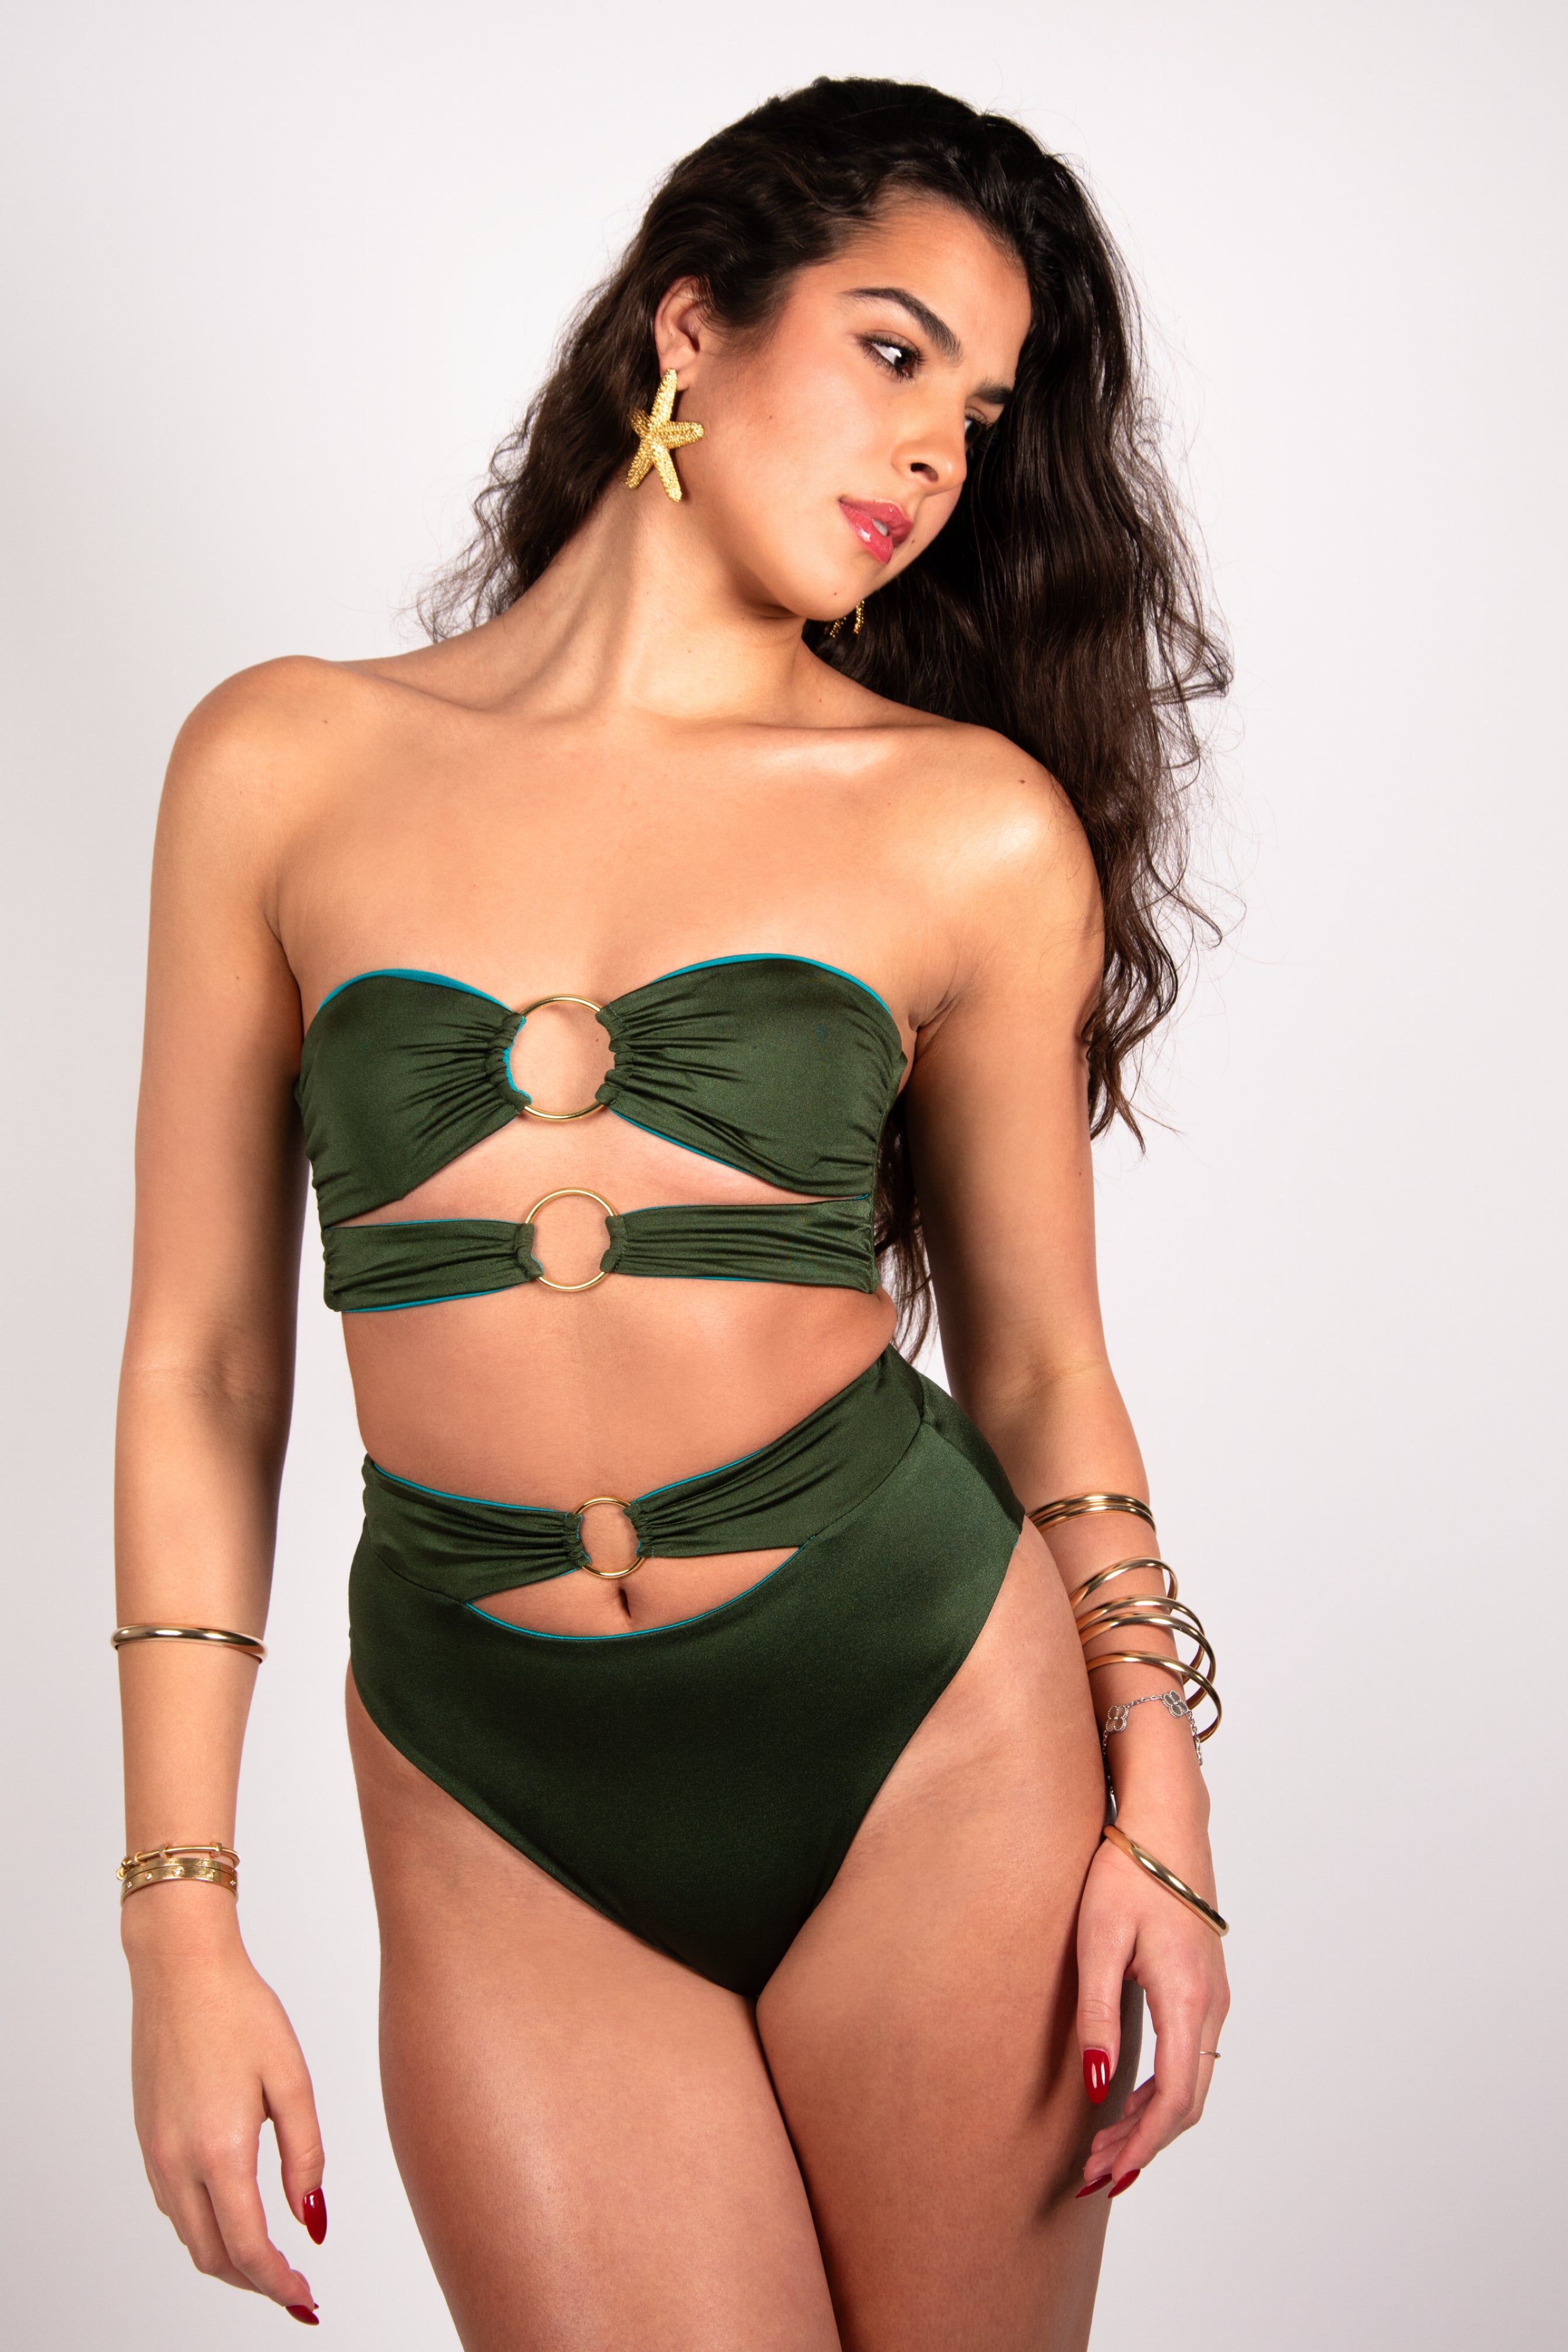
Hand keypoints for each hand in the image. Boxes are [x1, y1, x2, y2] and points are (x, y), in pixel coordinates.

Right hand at [125, 1889, 324, 2318]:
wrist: (181, 1968)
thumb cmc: (241, 2011)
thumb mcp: (291, 2079)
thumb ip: (305, 2156)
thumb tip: (311, 2221)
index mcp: (219, 2149)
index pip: (248, 2248)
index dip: (279, 2285)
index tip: (306, 2300)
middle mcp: (177, 2161)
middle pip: (213, 2255)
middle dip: (254, 2282)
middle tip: (294, 2288)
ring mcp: (155, 2153)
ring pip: (189, 2236)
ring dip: (228, 2257)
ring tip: (270, 2258)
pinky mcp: (147, 2139)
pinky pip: (174, 2206)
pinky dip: (204, 2225)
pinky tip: (234, 2212)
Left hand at [1073, 1822, 1228, 2194]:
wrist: (1164, 1821)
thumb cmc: (1127, 1872)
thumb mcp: (1098, 1942)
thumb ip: (1097, 2017)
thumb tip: (1098, 2087)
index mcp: (1188, 1998)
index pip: (1172, 2099)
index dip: (1141, 2145)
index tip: (1105, 2175)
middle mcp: (1212, 2005)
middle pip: (1186, 2102)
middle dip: (1142, 2145)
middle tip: (1093, 2172)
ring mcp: (1214, 1997)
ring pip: (1190, 2082)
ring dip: (1149, 2120)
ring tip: (1101, 2144)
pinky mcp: (1205, 1987)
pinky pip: (1190, 2057)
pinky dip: (1160, 2090)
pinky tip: (1126, 2097)